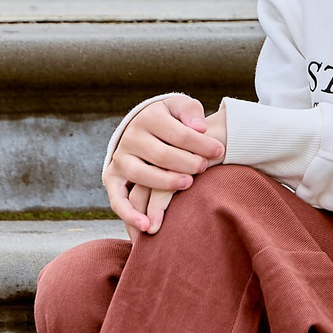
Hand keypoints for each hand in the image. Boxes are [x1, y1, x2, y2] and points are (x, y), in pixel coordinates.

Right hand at [105, 97, 226, 234]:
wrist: (145, 128)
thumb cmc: (173, 120)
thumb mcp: (181, 107)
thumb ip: (190, 111)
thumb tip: (199, 127)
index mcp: (149, 117)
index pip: (179, 134)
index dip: (201, 144)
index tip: (219, 151)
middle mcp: (130, 137)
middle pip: (161, 155)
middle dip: (188, 163)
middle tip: (204, 168)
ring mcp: (120, 159)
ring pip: (141, 175)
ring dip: (165, 183)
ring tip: (188, 184)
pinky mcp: (112, 179)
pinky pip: (117, 199)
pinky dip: (129, 214)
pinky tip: (146, 226)